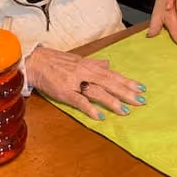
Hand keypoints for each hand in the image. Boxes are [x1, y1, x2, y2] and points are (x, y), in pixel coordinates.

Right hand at [26, 47, 145, 119]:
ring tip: (125, 110)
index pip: (112, 74)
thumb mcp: (77, 60)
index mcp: (89, 65)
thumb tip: (108, 64)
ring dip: (112, 101)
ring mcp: (75, 82)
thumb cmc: (56, 61)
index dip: (127, 81)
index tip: (141, 88)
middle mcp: (85, 72)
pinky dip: (90, 108)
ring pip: (97, 91)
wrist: (35, 61)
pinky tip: (100, 116)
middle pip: (109, 82)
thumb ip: (93, 63)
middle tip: (140, 101)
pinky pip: (79, 101)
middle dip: (126, 92)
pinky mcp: (64, 92)